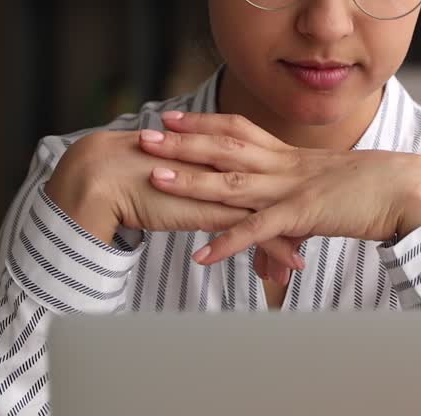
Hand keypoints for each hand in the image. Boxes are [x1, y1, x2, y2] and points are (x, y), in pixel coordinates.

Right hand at [43, 130, 305, 279]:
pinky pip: (255, 232)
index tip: (298, 199)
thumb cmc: (125, 175)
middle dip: (297, 208)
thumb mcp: (166, 173)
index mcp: (214, 152)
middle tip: (320, 223)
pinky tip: (293, 267)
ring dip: (295, 231)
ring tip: (309, 251)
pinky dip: (276, 249)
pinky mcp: (215, 211)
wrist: (100, 175)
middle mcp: (225, 166)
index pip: (258, 166)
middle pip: (274, 186)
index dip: (280, 183)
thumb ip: (182, 177)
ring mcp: (223, 187)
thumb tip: (184, 184)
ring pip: (271, 210)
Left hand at [139, 111, 420, 268]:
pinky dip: (228, 242)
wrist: (411, 189)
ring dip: (191, 180)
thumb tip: (285, 214)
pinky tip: (201, 255)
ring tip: (154, 178)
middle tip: (143, 135)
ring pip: (232, 181)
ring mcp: (293, 188)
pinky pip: (258, 229)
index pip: (239, 131)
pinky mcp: (304, 214)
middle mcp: (286, 166)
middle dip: (182, 141)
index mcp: (292, 157)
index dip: (203, 123)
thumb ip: (302, 198)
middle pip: (225, 148)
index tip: (171, 118)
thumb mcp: (331, 187)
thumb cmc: (376, 190)